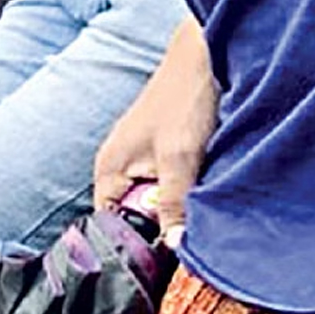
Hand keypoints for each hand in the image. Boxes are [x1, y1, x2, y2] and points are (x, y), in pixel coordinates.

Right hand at [92, 23, 215, 246]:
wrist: (205, 56)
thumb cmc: (186, 99)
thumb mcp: (181, 157)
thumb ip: (174, 202)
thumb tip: (173, 246)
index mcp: (108, 168)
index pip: (109, 222)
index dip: (134, 241)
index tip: (164, 257)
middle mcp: (118, 166)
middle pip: (133, 213)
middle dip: (160, 225)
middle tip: (189, 237)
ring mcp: (140, 157)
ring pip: (155, 199)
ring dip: (176, 207)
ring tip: (199, 213)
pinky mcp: (162, 150)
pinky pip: (169, 183)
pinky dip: (186, 190)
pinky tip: (205, 189)